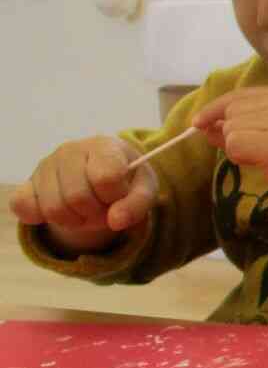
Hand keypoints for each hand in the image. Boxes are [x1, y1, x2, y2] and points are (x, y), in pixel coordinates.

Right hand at [9, 136, 157, 254]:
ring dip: (74, 221)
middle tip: (103, 209)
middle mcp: (70, 150)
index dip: (115, 196)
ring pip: (53, 209)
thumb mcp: (144, 189)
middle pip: (78, 198)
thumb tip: (116, 221)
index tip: (119, 194)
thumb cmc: (126, 179)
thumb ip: (137, 204)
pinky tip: (62, 212)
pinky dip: (42, 219)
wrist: (103, 174)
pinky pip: (23, 207)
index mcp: (103, 146)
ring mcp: (45, 166)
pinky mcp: (27, 183)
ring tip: (86, 211)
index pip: (106, 178)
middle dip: (95, 214)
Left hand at [192, 88, 267, 233]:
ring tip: (263, 159)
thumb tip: (206, 124)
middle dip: (229, 131)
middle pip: (233, 110)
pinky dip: (239, 157)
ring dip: (236, 147)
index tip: (199, 122)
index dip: (216, 108)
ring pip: (232, 128)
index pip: (242, 94)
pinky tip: (261, 164)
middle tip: (248, 152)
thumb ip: (249, 125)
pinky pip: (236, 145)